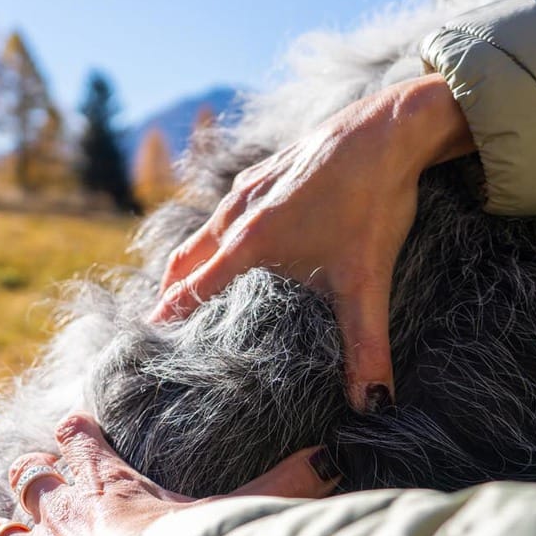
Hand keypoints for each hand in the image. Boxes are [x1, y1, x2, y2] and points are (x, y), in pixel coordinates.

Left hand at [0, 412, 336, 535]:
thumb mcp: (238, 511)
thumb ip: (285, 484)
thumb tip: (331, 454)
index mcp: (109, 486)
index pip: (82, 444)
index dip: (75, 436)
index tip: (70, 427)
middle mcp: (64, 517)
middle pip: (29, 482)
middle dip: (27, 479)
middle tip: (27, 478)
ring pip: (1, 535)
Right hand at [152, 73, 472, 410]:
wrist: (389, 129)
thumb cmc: (372, 201)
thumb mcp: (368, 283)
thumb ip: (366, 347)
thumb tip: (374, 406)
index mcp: (250, 241)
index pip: (193, 287)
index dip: (168, 315)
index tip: (146, 339)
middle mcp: (240, 213)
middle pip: (187, 257)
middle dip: (170, 290)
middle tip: (159, 323)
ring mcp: (253, 186)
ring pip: (207, 229)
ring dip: (193, 258)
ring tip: (188, 285)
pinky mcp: (271, 169)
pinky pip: (230, 206)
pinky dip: (219, 231)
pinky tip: (236, 238)